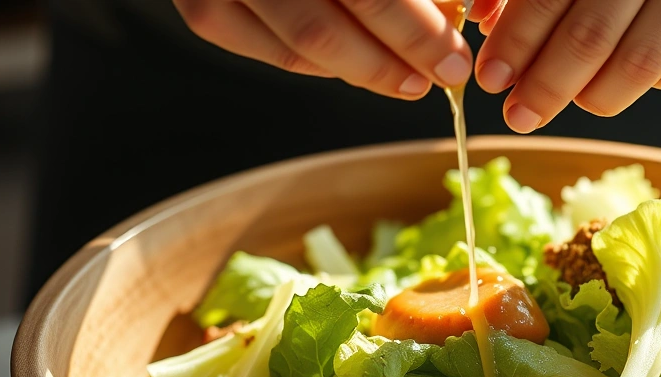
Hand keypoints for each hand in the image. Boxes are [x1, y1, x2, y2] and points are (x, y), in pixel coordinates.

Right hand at [173, 0, 474, 99]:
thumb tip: (448, 13)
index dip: (418, 30)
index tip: (455, 55)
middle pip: (337, 17)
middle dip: (404, 51)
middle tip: (445, 73)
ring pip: (306, 42)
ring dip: (369, 70)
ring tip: (412, 82)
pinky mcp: (205, 11)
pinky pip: (276, 52)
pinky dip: (324, 67)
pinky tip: (359, 69)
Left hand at [469, 0, 660, 132]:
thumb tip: (480, 18)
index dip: (516, 42)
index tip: (491, 78)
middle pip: (593, 37)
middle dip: (547, 85)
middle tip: (519, 114)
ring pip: (642, 65)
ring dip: (593, 96)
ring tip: (566, 100)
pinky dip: (654, 85)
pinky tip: (626, 75)